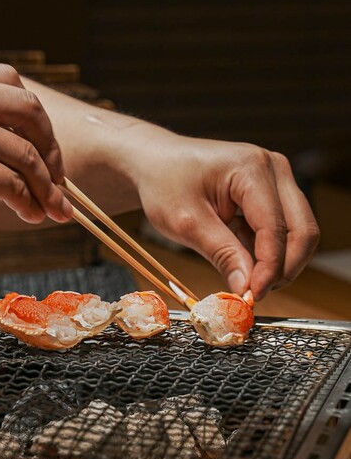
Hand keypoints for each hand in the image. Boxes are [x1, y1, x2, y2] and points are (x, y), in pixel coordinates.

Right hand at [0, 61, 72, 232]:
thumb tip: (0, 134)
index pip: (9, 79)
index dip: (33, 112)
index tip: (40, 138)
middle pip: (30, 111)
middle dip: (51, 146)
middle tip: (57, 175)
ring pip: (28, 155)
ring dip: (48, 186)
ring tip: (54, 209)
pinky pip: (14, 185)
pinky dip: (30, 203)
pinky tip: (32, 215)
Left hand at [128, 130, 318, 299]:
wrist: (155, 162)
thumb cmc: (165, 183)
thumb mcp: (186, 223)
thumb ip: (222, 254)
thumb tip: (246, 288)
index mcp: (252, 168)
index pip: (275, 228)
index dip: (269, 268)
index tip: (252, 296)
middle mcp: (273, 169)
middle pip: (302, 230)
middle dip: (283, 269)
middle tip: (254, 293)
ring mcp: (277, 179)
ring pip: (298, 232)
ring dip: (278, 263)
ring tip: (244, 277)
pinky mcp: (272, 192)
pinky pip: (283, 230)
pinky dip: (267, 252)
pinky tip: (240, 256)